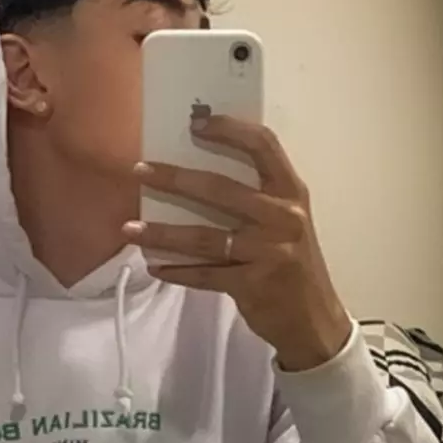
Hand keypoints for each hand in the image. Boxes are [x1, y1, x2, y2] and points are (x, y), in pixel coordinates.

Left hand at [125, 116, 351, 370]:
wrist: (314, 320)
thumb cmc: (291, 263)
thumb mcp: (285, 222)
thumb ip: (254, 199)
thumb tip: (191, 179)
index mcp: (291, 193)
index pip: (263, 146)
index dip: (229, 129)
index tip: (195, 123)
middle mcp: (282, 217)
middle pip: (220, 189)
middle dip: (174, 179)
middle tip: (139, 171)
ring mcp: (268, 252)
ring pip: (204, 236)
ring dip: (161, 233)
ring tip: (129, 229)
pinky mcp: (252, 284)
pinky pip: (204, 274)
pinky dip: (176, 271)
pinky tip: (154, 266)